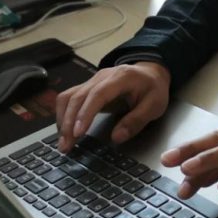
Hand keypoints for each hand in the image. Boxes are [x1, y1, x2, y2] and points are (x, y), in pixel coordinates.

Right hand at [54, 61, 170, 152]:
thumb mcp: (154, 105)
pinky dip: (63, 115)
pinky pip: (69, 98)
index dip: (85, 113)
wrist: (150, 72)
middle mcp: (102, 77)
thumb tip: (117, 137)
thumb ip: (136, 120)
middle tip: (66, 146)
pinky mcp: (87, 87)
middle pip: (78, 96)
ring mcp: (92, 81)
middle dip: (69, 122)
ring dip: (63, 120)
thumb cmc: (153, 89)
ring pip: (69, 97)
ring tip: (64, 143)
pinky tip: (65, 131)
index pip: (98, 94)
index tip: (78, 133)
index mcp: (121, 78)